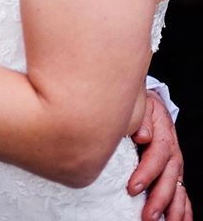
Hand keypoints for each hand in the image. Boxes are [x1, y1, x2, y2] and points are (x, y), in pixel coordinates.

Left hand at [128, 90, 191, 220]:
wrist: (153, 106)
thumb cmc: (144, 109)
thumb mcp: (142, 107)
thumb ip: (142, 120)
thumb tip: (143, 135)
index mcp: (164, 137)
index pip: (157, 156)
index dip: (146, 173)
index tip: (133, 188)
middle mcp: (173, 154)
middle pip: (169, 179)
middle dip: (159, 199)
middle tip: (147, 215)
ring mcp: (176, 167)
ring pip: (178, 191)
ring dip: (172, 210)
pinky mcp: (175, 174)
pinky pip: (183, 195)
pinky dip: (183, 210)